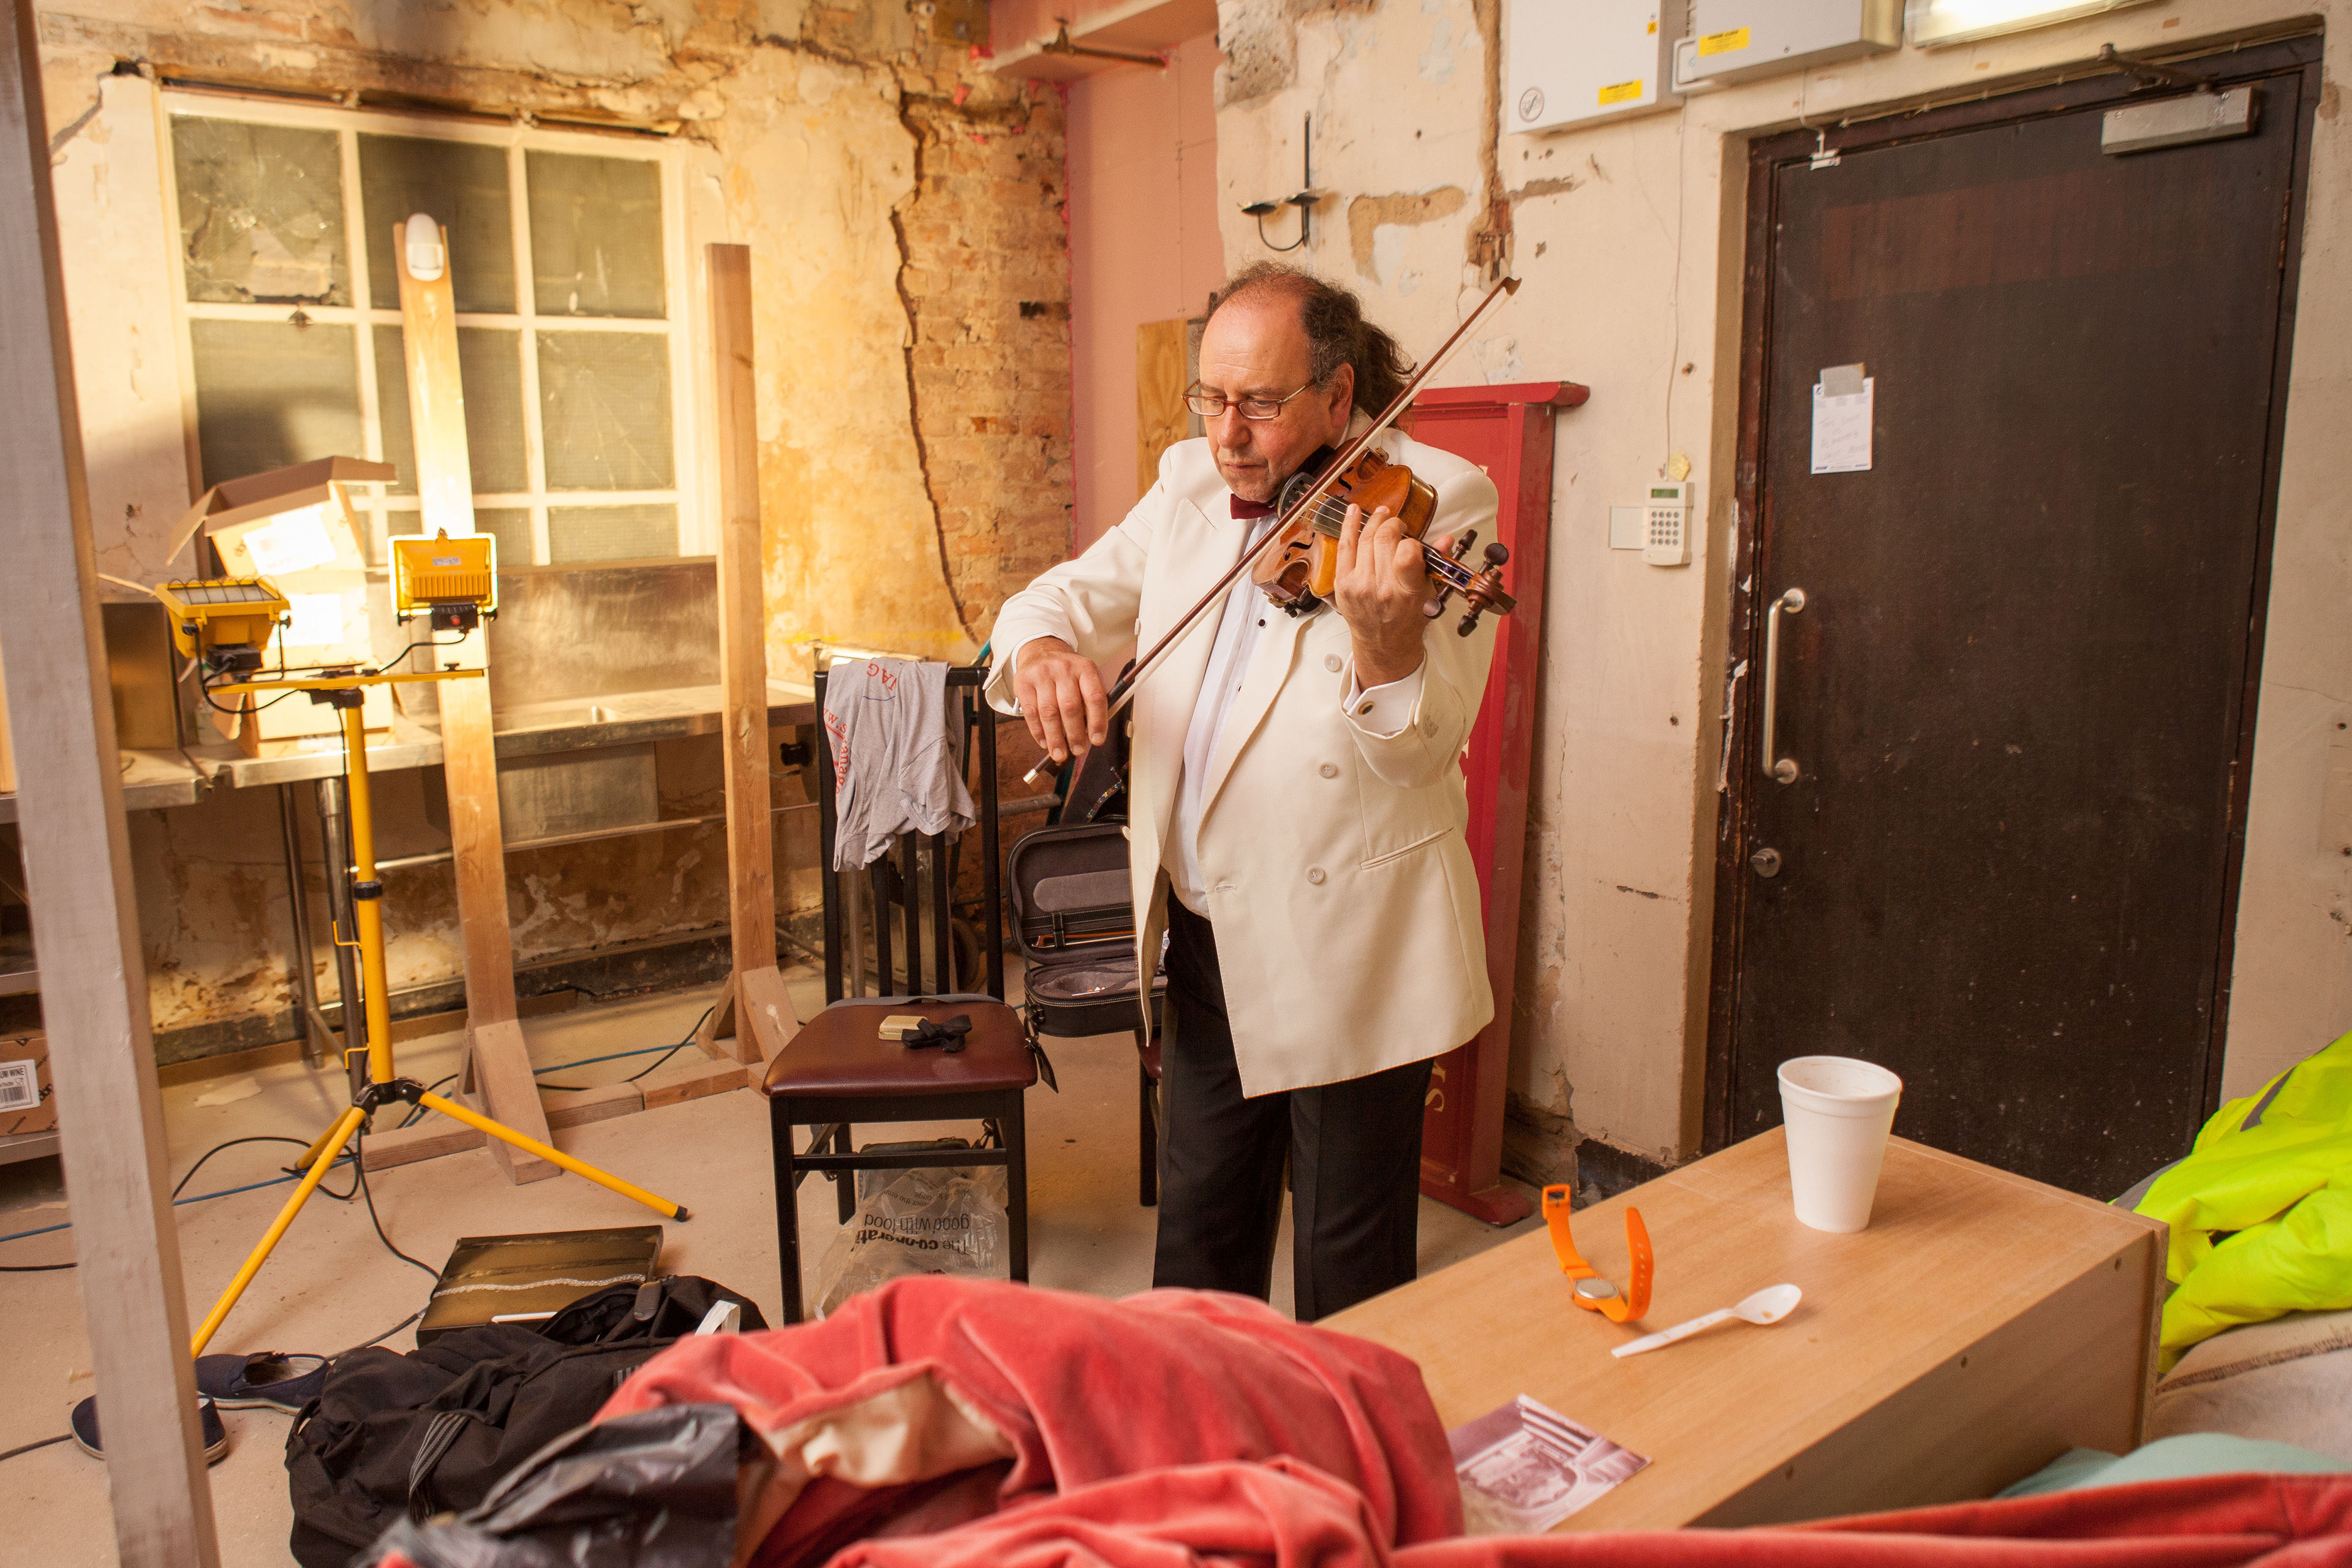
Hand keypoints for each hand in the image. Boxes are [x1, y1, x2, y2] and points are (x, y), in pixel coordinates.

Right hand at [1011, 637, 1107, 764]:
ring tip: (1059, 753)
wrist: (1040, 651)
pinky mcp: (1023, 682)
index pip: (1095, 697)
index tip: (1097, 740)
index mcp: (1085, 668)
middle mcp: (1064, 669)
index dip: (1097, 722)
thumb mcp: (1083, 678)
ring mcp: (1042, 674)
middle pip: (1070, 707)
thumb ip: (1089, 702)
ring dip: (1055, 738)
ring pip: (1049, 712)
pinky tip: (1044, 742)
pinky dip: (1038, 732)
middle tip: (1077, 750)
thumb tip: (1091, 735)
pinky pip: (1031, 712)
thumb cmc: (1066, 673)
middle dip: (1075, 734)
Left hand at [1331, 504, 1447, 686]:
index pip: (1407, 553)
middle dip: (1393, 524)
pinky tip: (1353, 511)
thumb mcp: (1428, 594)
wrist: (1383, 643)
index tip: (1412, 542)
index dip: (1411, 540)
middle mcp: (1381, 589)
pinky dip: (1349, 525)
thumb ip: (1436, 564)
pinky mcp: (1343, 583)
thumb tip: (1446, 539)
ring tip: (1382, 515)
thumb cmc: (1407, 619)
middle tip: (1398, 525)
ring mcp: (1359, 585)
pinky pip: (1344, 546)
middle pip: (1385, 539)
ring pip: (1365, 538)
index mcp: (1406, 592)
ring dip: (1375, 521)